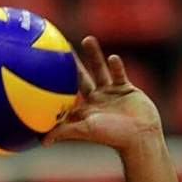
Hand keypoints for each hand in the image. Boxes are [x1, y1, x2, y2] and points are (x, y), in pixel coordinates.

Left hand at [43, 37, 162, 151]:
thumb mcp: (85, 130)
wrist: (140, 137)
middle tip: (61, 45)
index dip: (56, 83)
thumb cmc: (112, 136)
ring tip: (87, 39)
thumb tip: (41, 142)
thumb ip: (64, 132)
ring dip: (94, 55)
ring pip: (100, 70)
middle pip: (81, 78)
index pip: (66, 95)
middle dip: (71, 63)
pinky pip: (118, 73)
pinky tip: (112, 56)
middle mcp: (96, 100)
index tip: (44, 67)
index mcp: (84, 110)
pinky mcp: (126, 89)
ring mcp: (111, 93)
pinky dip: (116, 65)